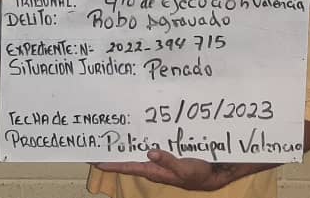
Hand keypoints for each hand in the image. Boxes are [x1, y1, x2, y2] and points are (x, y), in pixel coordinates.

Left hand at [94, 150, 230, 190]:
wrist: (212, 175)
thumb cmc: (197, 174)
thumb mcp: (184, 170)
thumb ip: (168, 162)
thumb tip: (150, 152)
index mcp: (154, 171)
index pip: (128, 167)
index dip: (112, 164)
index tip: (96, 160)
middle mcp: (153, 166)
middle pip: (128, 159)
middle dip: (114, 154)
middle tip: (97, 146)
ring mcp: (158, 161)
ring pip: (137, 152)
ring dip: (125, 146)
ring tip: (111, 138)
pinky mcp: (165, 155)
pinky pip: (148, 147)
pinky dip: (140, 141)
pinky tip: (136, 133)